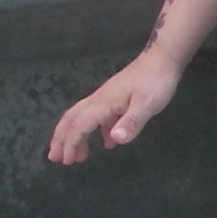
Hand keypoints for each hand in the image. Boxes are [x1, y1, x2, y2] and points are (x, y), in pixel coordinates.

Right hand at [46, 52, 182, 164]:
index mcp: (104, 103)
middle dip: (61, 139)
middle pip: (71, 119)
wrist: (161, 58)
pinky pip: (98, 117)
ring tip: (75, 156)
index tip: (66, 160)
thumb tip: (114, 140)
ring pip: (81, 117)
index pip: (80, 125)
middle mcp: (99, 100)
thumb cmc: (156, 81)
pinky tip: (106, 143)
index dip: (71, 143)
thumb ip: (131, 122)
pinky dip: (95, 131)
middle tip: (55, 158)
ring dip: (74, 136)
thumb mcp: (147, 105)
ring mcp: (105, 98)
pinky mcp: (114, 97)